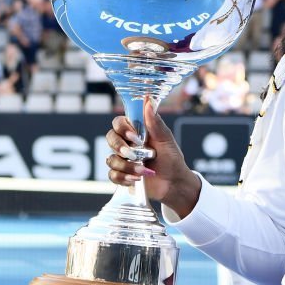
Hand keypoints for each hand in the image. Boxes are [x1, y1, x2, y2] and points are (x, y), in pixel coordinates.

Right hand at [105, 98, 201, 217]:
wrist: (174, 184)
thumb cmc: (172, 159)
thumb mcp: (166, 140)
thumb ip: (155, 123)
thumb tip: (148, 101)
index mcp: (136, 132)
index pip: (119, 123)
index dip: (122, 128)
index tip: (134, 136)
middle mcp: (127, 144)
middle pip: (110, 138)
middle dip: (120, 147)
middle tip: (133, 154)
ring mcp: (123, 160)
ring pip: (111, 159)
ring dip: (127, 166)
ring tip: (143, 170)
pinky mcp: (122, 175)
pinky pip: (112, 175)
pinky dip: (124, 177)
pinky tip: (136, 179)